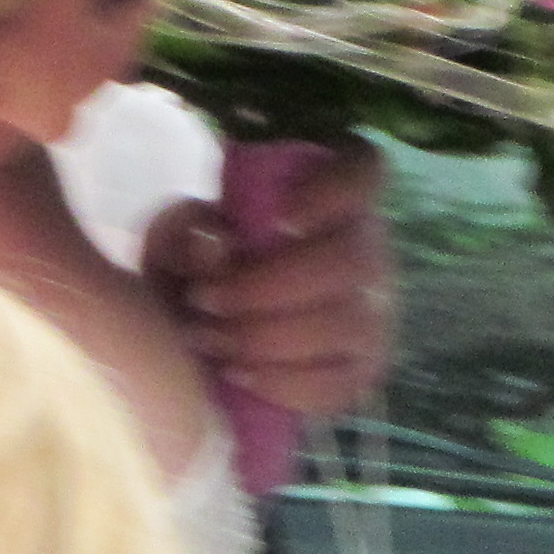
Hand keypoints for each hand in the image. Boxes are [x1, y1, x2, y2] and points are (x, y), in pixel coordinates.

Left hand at [142, 142, 393, 420]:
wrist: (212, 331)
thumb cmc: (202, 266)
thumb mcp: (180, 240)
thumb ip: (187, 233)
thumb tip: (216, 244)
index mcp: (333, 193)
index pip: (363, 170)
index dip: (332, 191)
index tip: (279, 220)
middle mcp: (368, 247)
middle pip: (347, 261)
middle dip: (266, 288)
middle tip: (202, 300)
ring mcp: (374, 311)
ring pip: (344, 324)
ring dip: (265, 337)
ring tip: (206, 339)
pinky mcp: (362, 368)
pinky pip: (339, 382)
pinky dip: (282, 382)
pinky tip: (237, 374)